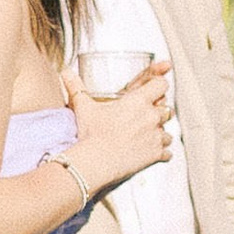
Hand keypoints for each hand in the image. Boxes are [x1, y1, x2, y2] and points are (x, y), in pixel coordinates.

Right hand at [64, 62, 171, 193]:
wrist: (95, 161)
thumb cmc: (91, 134)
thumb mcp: (84, 107)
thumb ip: (76, 87)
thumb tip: (65, 72)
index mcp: (138, 101)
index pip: (161, 85)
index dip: (158, 87)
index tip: (153, 92)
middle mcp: (151, 116)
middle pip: (167, 108)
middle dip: (157, 113)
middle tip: (144, 118)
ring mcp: (155, 136)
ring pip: (168, 131)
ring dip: (159, 133)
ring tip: (146, 137)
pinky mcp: (156, 153)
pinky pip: (167, 152)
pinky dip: (161, 153)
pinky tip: (152, 152)